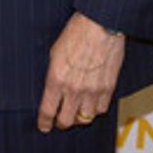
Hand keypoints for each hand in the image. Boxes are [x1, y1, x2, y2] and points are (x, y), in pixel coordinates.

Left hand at [36, 12, 124, 132]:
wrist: (100, 26)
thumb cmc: (75, 33)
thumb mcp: (54, 52)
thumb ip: (53, 74)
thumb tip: (52, 88)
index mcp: (56, 79)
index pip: (47, 110)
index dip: (44, 122)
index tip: (44, 126)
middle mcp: (74, 89)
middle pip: (67, 121)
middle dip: (61, 123)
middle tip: (59, 121)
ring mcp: (92, 91)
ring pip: (85, 118)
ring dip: (79, 117)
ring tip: (75, 113)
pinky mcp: (108, 88)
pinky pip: (101, 109)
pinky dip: (95, 109)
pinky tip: (91, 104)